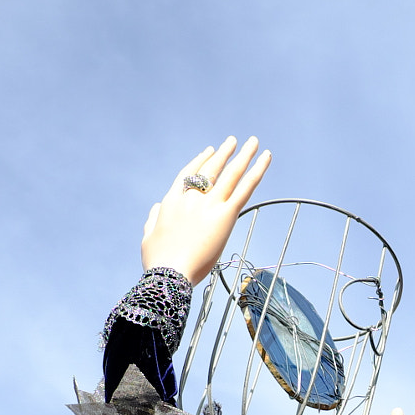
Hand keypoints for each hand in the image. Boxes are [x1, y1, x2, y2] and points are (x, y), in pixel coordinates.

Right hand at [140, 137, 271, 283]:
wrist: (169, 273)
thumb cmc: (158, 260)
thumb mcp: (148, 236)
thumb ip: (152, 219)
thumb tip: (156, 207)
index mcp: (172, 200)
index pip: (188, 173)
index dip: (200, 160)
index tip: (209, 151)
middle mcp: (192, 198)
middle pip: (211, 169)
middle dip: (223, 153)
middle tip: (232, 141)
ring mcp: (209, 205)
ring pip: (231, 173)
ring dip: (243, 155)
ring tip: (253, 143)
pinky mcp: (226, 216)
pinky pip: (245, 189)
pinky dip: (257, 171)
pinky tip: (265, 158)